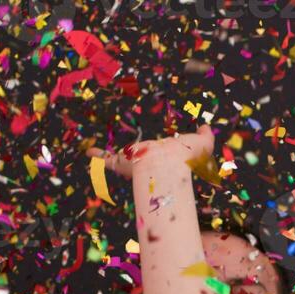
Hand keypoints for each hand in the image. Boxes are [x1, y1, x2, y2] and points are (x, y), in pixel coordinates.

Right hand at [85, 125, 214, 181]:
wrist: (169, 165)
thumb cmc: (187, 156)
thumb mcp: (202, 144)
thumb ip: (206, 136)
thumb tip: (206, 127)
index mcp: (164, 159)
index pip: (159, 158)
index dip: (158, 155)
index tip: (155, 152)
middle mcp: (148, 164)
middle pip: (137, 162)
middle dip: (131, 161)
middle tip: (125, 157)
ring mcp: (134, 164)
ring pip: (119, 162)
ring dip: (109, 159)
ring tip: (100, 155)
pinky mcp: (122, 163)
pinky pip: (106, 159)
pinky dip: (97, 156)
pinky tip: (88, 152)